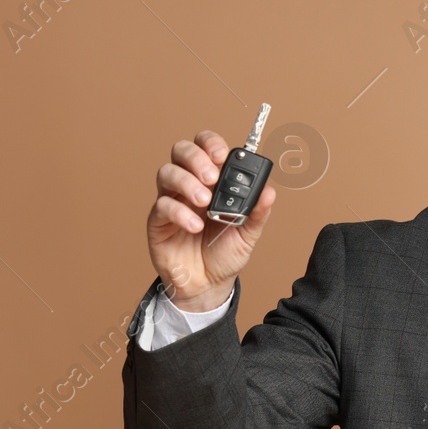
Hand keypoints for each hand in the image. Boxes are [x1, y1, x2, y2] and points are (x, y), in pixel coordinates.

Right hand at [148, 129, 276, 310]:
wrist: (209, 285)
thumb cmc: (224, 253)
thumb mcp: (248, 233)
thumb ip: (258, 212)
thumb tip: (269, 191)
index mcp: (212, 181)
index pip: (205, 147)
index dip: (211, 143)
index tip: (222, 155)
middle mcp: (189, 185)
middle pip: (181, 151)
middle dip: (196, 158)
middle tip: (212, 177)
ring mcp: (172, 201)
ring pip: (167, 173)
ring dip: (187, 182)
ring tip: (204, 201)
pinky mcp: (158, 221)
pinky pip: (162, 206)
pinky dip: (180, 212)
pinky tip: (195, 225)